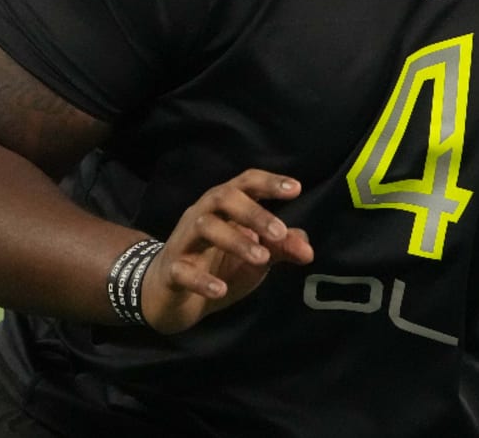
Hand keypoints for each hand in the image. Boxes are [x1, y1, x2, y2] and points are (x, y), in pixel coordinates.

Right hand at [141, 169, 313, 333]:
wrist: (170, 297)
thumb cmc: (217, 265)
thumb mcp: (256, 256)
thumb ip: (281, 248)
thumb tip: (308, 251)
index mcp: (225, 206)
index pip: (246, 183)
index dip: (269, 182)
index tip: (296, 188)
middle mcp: (202, 215)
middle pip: (223, 197)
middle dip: (254, 212)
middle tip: (280, 233)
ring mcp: (184, 242)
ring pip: (204, 226)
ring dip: (235, 240)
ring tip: (262, 259)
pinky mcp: (170, 272)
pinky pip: (182, 271)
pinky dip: (202, 280)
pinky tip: (221, 290)